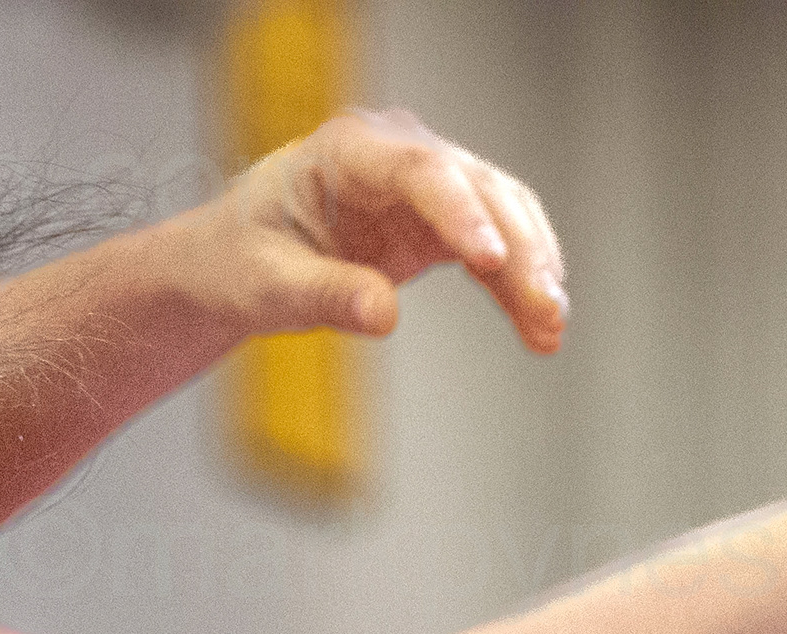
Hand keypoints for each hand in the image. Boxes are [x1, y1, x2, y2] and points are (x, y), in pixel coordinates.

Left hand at [191, 106, 565, 353]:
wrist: (234, 265)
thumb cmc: (239, 261)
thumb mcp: (268, 284)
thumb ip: (325, 294)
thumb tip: (383, 315)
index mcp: (347, 150)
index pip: (420, 170)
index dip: (462, 212)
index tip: (492, 259)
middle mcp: (395, 156)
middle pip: (477, 189)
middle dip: (518, 251)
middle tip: (545, 310)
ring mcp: (424, 187)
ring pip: (500, 215)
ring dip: (532, 271)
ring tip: (552, 329)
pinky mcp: (439, 224)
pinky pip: (493, 249)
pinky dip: (517, 289)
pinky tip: (540, 329)